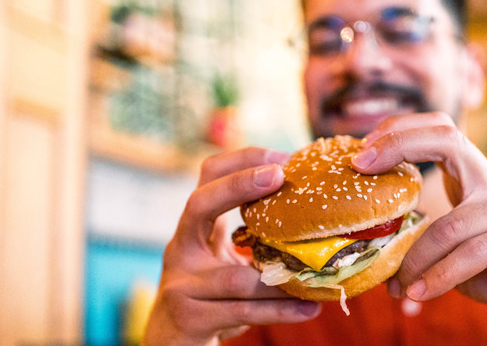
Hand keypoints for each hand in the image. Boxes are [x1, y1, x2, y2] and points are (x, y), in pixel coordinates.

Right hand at [143, 147, 320, 344]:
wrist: (170, 344)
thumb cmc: (209, 297)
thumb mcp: (225, 259)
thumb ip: (254, 238)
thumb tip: (315, 214)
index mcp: (194, 228)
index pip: (207, 176)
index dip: (242, 160)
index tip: (282, 158)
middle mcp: (180, 248)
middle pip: (200, 203)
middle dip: (238, 185)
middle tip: (279, 176)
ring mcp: (181, 283)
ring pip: (235, 276)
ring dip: (280, 277)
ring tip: (316, 275)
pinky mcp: (189, 317)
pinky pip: (242, 311)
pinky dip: (279, 311)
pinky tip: (308, 309)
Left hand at [352, 112, 486, 345]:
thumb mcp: (463, 250)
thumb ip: (431, 244)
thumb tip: (381, 260)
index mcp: (476, 177)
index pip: (439, 130)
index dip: (400, 131)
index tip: (361, 153)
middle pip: (445, 136)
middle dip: (397, 143)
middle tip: (360, 170)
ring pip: (448, 225)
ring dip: (413, 260)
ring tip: (395, 288)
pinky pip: (471, 253)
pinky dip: (440, 276)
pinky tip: (421, 294)